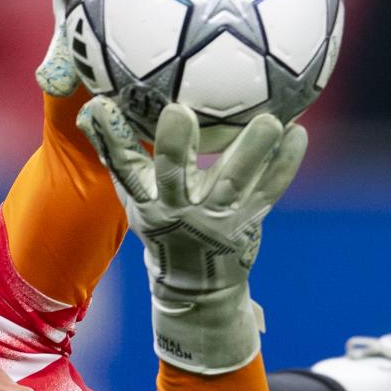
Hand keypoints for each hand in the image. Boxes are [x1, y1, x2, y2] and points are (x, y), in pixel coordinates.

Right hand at [77, 98, 306, 373]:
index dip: (113, 140)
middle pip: (175, 176)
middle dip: (173, 146)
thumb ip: (116, 150)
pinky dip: (285, 163)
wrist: (197, 283)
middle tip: (180, 111)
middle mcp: (180, 210)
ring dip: (250, 152)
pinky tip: (298, 134)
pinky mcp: (248, 220)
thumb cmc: (162, 223)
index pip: (124, 167)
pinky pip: (270, 189)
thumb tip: (92, 106)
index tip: (104, 106)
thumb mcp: (134, 194)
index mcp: (148, 200)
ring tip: (269, 121)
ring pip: (232, 182)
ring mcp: (217, 218)